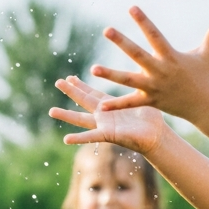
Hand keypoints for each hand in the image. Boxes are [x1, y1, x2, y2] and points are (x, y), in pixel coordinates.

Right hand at [49, 76, 168, 152]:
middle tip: (57, 82)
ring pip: (81, 119)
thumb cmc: (151, 118)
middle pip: (83, 101)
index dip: (81, 85)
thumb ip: (135, 85)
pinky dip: (79, 138)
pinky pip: (91, 137)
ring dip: (66, 115)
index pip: (92, 93)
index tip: (70, 77)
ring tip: (51, 111)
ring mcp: (104, 125)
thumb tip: (140, 69)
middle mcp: (104, 114)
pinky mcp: (109, 135)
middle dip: (71, 91)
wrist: (157, 136)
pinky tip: (66, 139)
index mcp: (110, 105)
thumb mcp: (140, 97)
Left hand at [89, 8, 208, 120]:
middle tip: (107, 29)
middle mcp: (160, 71)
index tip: (132, 7)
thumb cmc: (207, 76)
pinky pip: (131, 103)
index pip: (155, 35)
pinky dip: (116, 105)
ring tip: (93, 69)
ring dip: (111, 75)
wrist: (208, 106)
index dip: (144, 21)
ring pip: (129, 80)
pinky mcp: (151, 101)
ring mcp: (154, 87)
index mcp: (171, 56)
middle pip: (138, 54)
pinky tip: (100, 106)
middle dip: (122, 42)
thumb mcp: (208, 53)